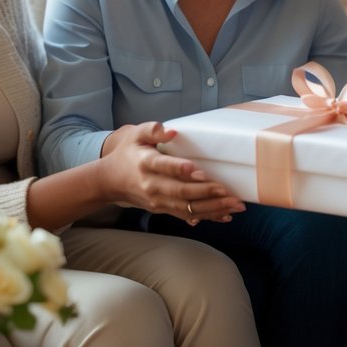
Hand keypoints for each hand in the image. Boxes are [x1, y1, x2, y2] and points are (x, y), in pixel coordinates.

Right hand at [97, 122, 245, 224]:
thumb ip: (153, 129)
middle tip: (229, 192)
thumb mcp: (135, 135)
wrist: (110, 181)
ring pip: (188, 207)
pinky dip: (207, 216)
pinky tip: (225, 216)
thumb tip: (171, 131)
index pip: (165, 167)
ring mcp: (158, 201)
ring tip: (236, 206)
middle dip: (207, 193)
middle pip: (181, 192)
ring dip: (214, 208)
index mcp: (145, 163)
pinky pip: (187, 215)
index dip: (182, 170)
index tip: (200, 172)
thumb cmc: (128, 153)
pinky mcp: (163, 209)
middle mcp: (152, 185)